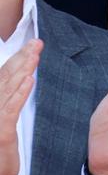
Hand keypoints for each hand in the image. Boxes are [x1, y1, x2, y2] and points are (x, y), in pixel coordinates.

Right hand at [0, 39, 39, 174]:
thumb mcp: (3, 127)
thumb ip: (8, 104)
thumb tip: (20, 85)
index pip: (2, 78)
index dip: (15, 61)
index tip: (30, 48)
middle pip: (4, 79)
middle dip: (21, 59)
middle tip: (37, 42)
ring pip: (8, 89)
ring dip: (22, 70)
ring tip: (35, 54)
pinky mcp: (1, 131)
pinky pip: (10, 109)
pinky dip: (20, 93)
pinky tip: (29, 80)